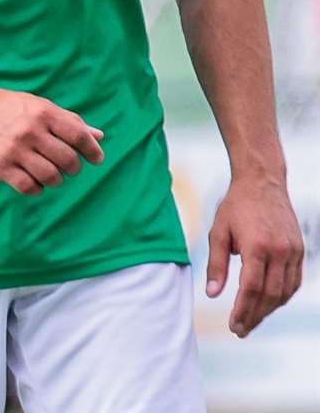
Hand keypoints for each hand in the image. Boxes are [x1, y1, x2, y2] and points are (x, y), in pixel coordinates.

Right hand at [0, 87, 105, 196]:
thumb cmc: (7, 108)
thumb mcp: (37, 106)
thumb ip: (67, 121)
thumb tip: (98, 137)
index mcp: (42, 113)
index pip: (78, 135)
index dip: (92, 150)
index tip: (95, 159)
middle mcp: (29, 131)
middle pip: (68, 160)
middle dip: (73, 167)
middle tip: (68, 166)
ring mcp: (13, 150)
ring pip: (51, 176)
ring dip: (56, 179)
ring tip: (50, 173)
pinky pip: (29, 187)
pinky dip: (37, 188)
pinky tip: (34, 180)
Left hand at [206, 174, 303, 337]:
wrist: (262, 183)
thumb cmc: (235, 206)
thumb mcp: (218, 232)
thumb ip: (216, 264)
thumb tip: (212, 294)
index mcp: (257, 247)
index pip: (251, 289)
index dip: (243, 311)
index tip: (234, 326)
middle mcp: (280, 252)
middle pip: (270, 295)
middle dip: (255, 316)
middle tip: (241, 330)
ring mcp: (293, 251)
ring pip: (285, 292)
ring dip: (269, 309)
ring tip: (252, 320)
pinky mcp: (300, 250)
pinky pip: (294, 281)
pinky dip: (282, 296)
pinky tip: (268, 303)